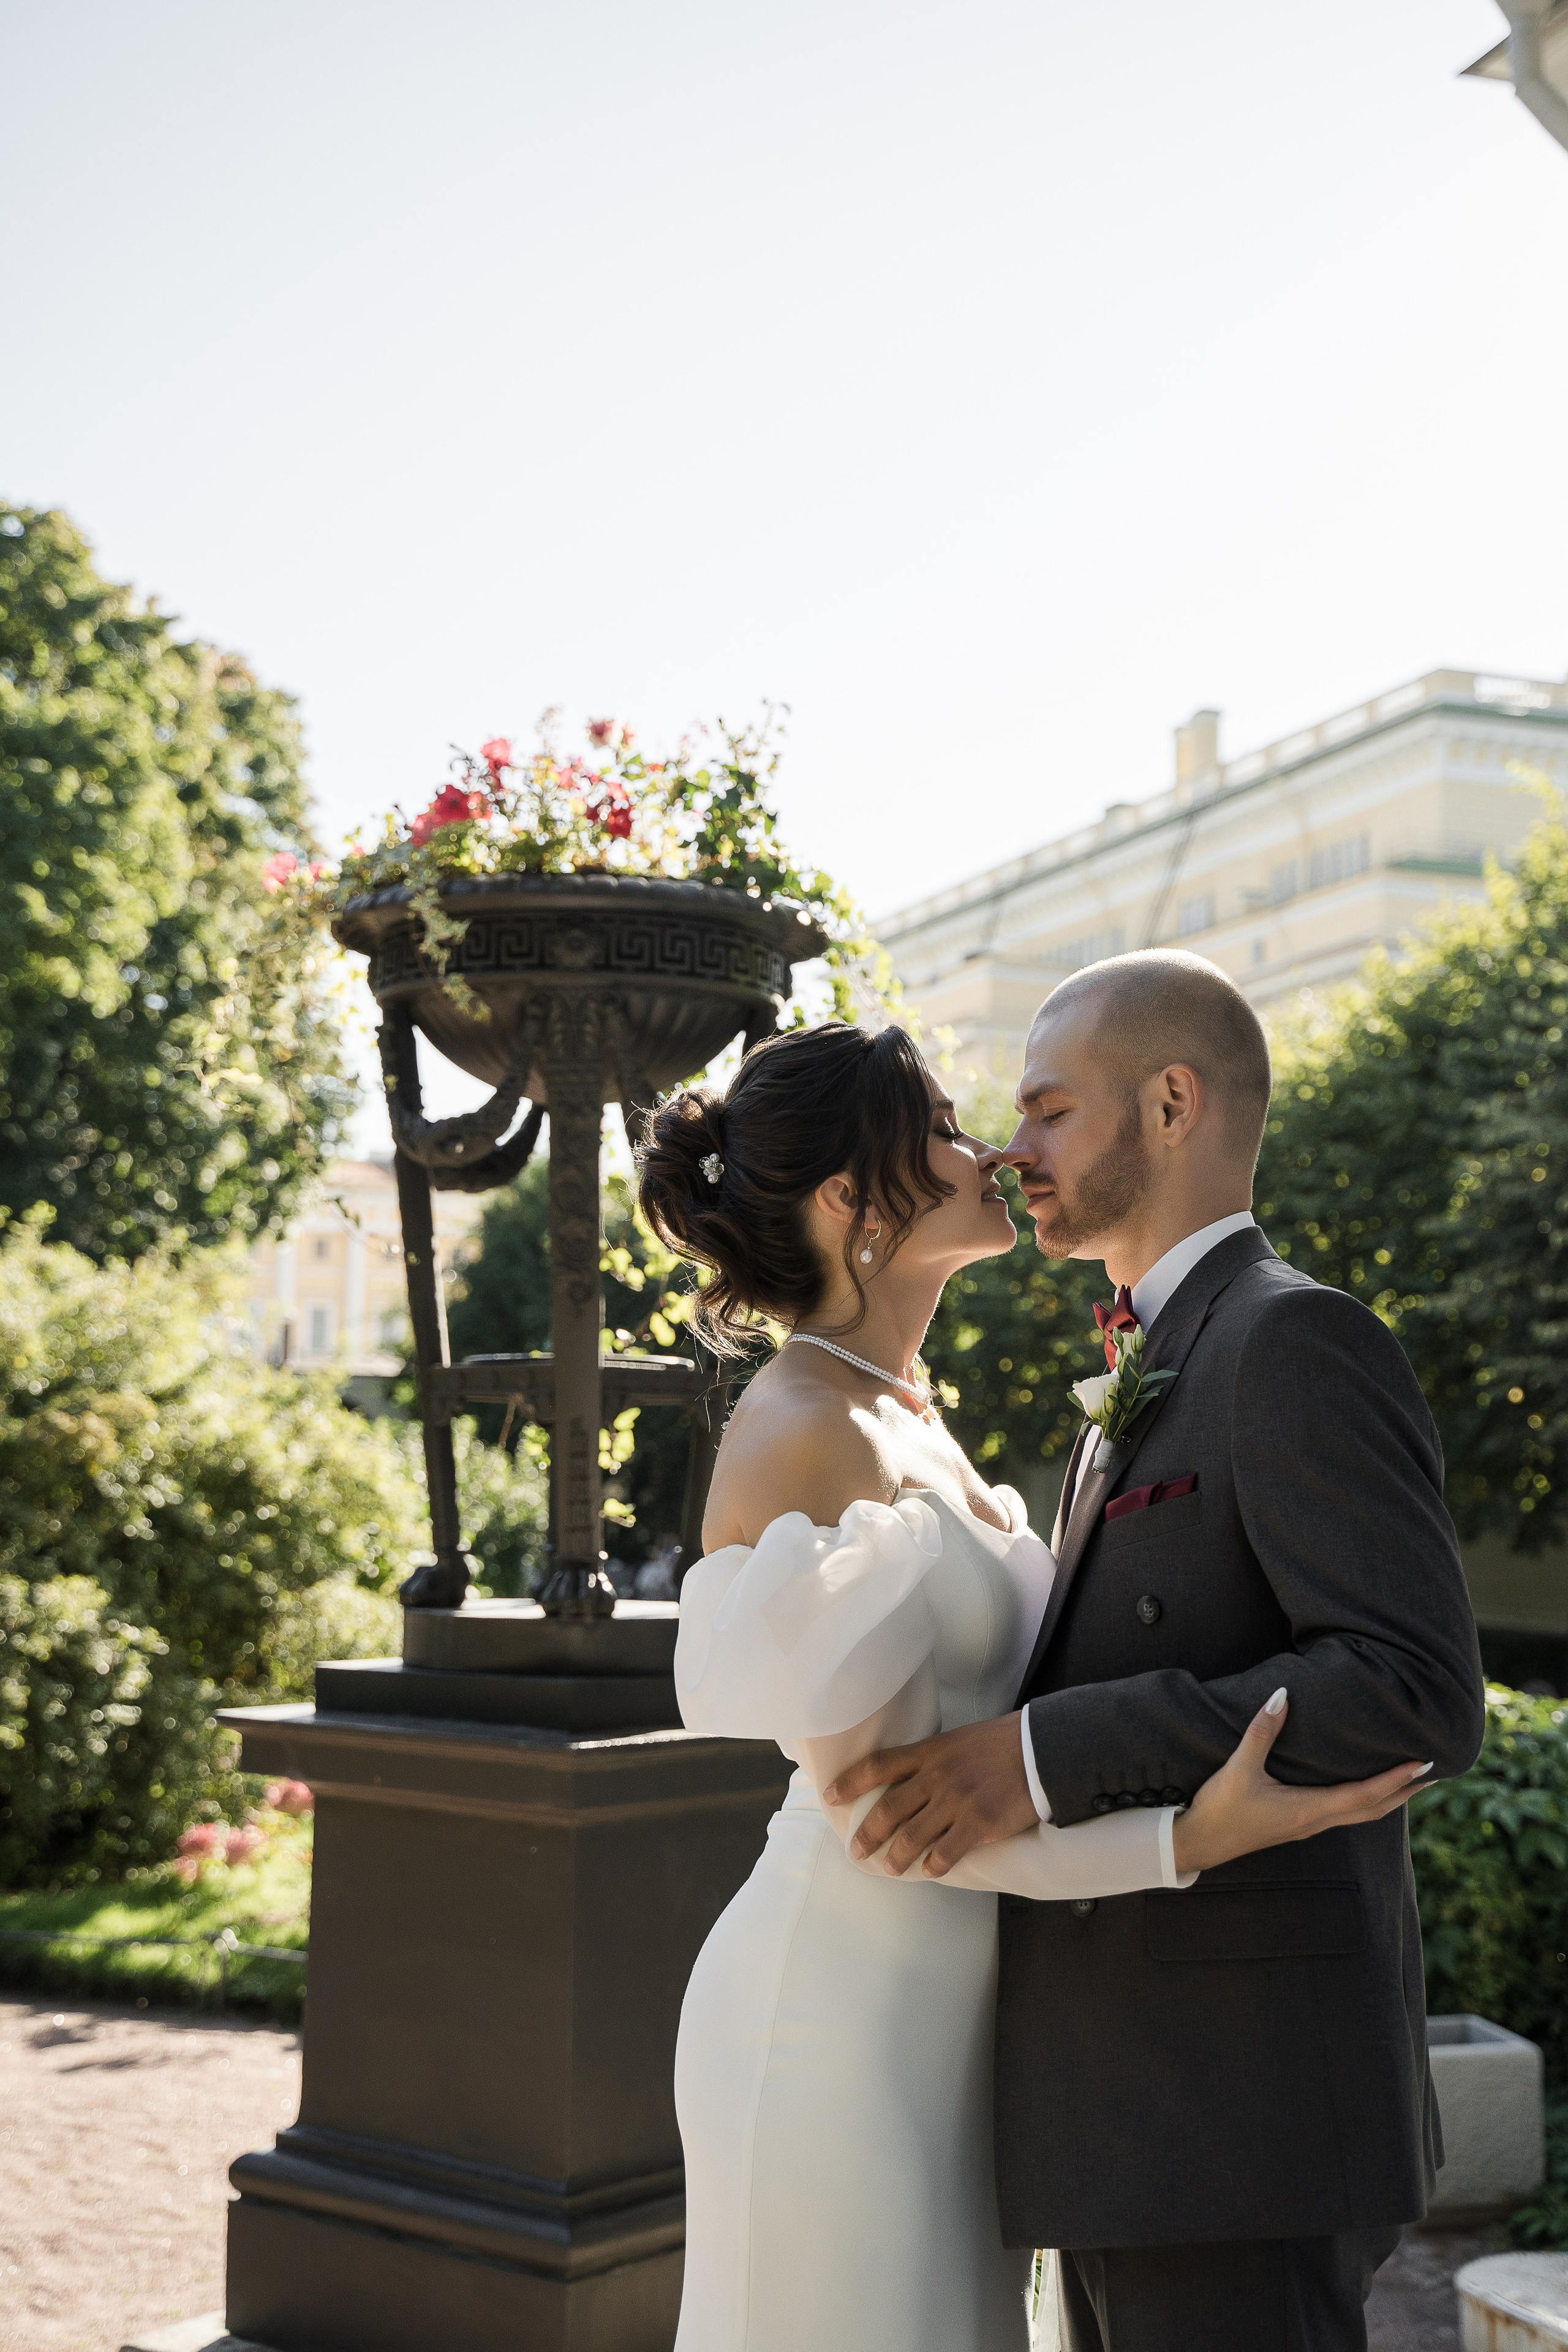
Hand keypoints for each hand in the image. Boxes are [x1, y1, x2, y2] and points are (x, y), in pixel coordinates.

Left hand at [823, 1712, 1039, 1878]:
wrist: (1040, 1750)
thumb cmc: (1000, 1744)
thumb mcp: (957, 1741)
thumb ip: (931, 1759)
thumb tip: (908, 1778)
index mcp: (929, 1752)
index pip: (878, 1766)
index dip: (850, 1782)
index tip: (830, 1795)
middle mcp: (936, 1776)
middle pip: (888, 1809)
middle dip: (867, 1834)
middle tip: (856, 1852)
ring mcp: (957, 1801)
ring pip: (912, 1836)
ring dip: (896, 1858)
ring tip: (891, 1868)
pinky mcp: (979, 1824)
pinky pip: (946, 1852)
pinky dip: (933, 1865)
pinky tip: (929, 1870)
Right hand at [1171, 1689, 1432, 1875]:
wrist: (1200, 1843)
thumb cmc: (1221, 1808)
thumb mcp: (1239, 1767)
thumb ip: (1262, 1731)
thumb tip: (1283, 1694)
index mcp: (1310, 1810)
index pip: (1366, 1794)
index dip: (1397, 1779)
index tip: (1425, 1764)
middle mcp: (1317, 1822)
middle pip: (1374, 1808)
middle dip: (1406, 1791)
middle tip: (1435, 1771)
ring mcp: (1309, 1826)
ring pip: (1362, 1813)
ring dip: (1391, 1797)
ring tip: (1412, 1780)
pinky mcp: (1299, 1825)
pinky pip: (1346, 1813)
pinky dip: (1367, 1800)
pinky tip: (1366, 1790)